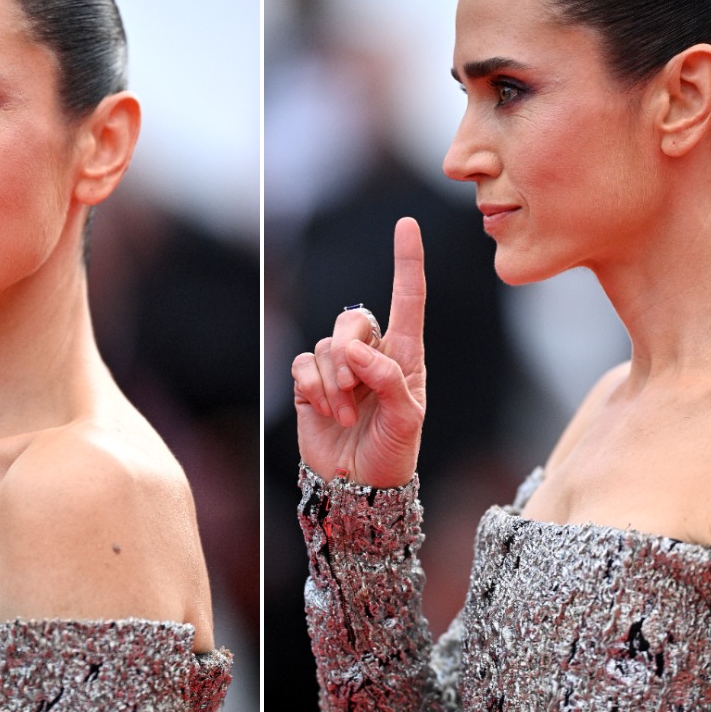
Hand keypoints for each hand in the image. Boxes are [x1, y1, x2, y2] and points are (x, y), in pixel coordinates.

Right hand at [292, 217, 425, 488]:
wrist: (358, 486)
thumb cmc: (393, 453)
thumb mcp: (406, 419)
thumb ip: (387, 379)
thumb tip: (355, 350)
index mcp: (405, 355)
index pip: (407, 300)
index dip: (407, 262)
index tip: (406, 225)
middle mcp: (372, 354)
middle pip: (353, 320)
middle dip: (350, 354)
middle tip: (356, 392)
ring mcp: (339, 368)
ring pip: (326, 346)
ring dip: (333, 385)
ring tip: (346, 416)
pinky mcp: (311, 383)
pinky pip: (303, 364)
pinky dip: (312, 388)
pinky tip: (323, 411)